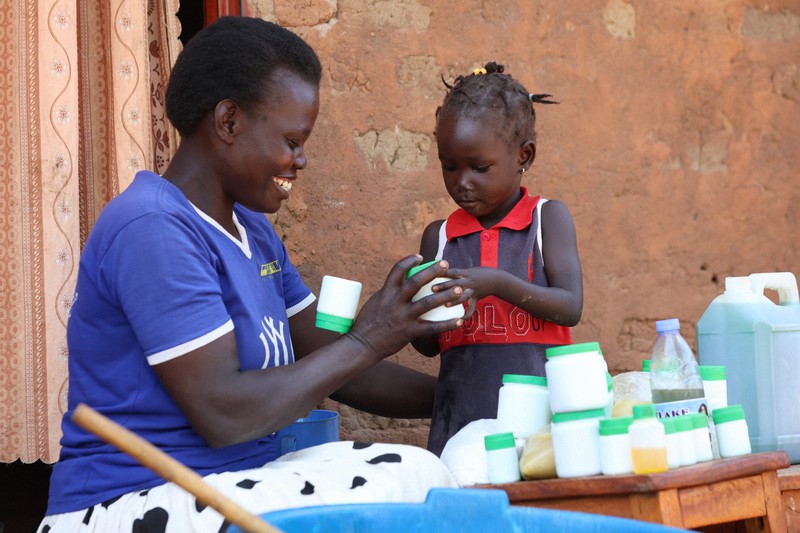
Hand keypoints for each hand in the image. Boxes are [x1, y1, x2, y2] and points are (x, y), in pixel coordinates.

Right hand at [347, 256, 471, 358]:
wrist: (362, 344)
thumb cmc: (367, 323)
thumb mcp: (376, 301)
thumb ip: (388, 292)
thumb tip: (399, 282)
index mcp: (385, 292)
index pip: (398, 270)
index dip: (410, 261)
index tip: (420, 257)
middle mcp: (395, 302)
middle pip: (416, 282)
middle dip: (432, 271)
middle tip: (445, 264)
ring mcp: (403, 317)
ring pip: (428, 302)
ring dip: (445, 295)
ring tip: (459, 289)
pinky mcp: (409, 332)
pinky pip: (432, 327)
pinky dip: (447, 324)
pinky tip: (459, 321)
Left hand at [425, 265, 498, 317]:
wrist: (496, 279)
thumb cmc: (480, 273)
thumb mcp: (467, 270)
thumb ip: (455, 274)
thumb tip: (438, 274)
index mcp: (464, 273)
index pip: (452, 271)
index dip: (442, 272)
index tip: (431, 273)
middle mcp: (468, 281)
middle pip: (454, 283)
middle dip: (444, 286)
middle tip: (432, 289)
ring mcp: (472, 290)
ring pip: (462, 296)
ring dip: (454, 301)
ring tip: (445, 305)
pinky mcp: (476, 298)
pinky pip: (472, 307)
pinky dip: (467, 314)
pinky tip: (460, 320)